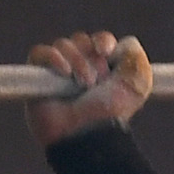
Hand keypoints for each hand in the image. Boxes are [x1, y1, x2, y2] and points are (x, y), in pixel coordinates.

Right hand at [26, 31, 152, 144]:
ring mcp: (56, 73)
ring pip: (62, 45)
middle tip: (94, 81)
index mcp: (102, 68)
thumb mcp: (137, 85)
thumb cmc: (111, 114)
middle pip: (80, 40)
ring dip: (76, 61)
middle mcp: (79, 68)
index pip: (99, 40)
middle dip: (89, 57)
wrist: (87, 133)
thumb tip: (125, 41)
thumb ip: (135, 57)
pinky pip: (39, 53)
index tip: (106, 52)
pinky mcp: (36, 79)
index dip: (103, 41)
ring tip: (82, 84)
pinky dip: (52, 58)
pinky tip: (64, 73)